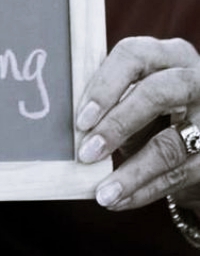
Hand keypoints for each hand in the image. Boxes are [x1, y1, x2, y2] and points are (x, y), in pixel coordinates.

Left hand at [75, 36, 199, 209]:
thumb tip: (69, 129)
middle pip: (159, 92)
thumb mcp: (134, 102)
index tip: (81, 120)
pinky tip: (119, 200)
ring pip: (171, 144)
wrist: (199, 150)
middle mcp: (196, 79)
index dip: (105, 86)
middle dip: (118, 124)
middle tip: (86, 153)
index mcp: (168, 56)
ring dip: (132, 172)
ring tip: (103, 193)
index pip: (135, 55)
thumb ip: (109, 104)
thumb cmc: (156, 117)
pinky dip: (144, 191)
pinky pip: (178, 174)